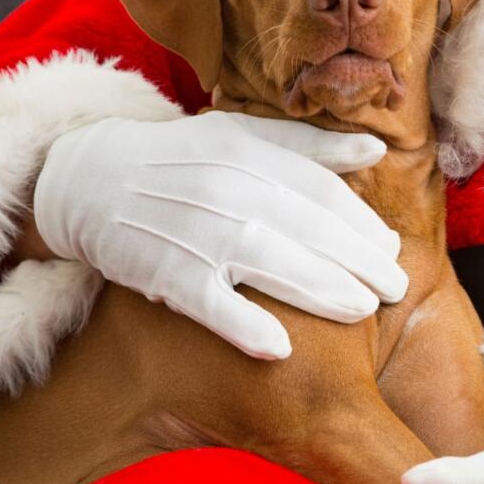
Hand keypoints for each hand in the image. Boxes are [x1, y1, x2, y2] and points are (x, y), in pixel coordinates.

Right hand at [34, 112, 407, 358]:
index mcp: (247, 152)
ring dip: (318, 287)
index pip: (318, 189)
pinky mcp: (161, 271)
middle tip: (395, 288)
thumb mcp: (241, 136)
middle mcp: (224, 186)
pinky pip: (206, 301)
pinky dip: (241, 323)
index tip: (391, 249)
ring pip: (266, 260)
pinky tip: (280, 347)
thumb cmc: (181, 160)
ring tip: (361, 309)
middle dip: (357, 259)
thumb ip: (310, 147)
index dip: (359, 221)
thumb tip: (377, 150)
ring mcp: (192, 230)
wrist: (88, 179)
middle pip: (304, 225)